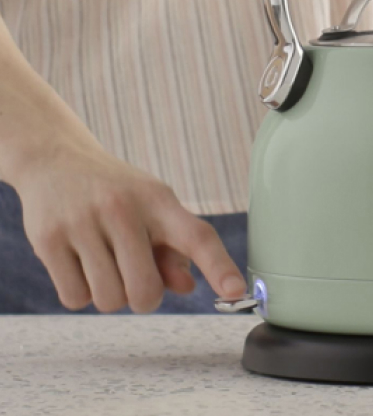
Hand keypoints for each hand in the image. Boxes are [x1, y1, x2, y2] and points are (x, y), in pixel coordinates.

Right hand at [14, 139, 246, 312]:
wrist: (55, 159)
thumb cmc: (116, 193)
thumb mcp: (152, 208)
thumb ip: (174, 251)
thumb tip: (188, 287)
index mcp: (159, 200)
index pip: (197, 236)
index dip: (220, 267)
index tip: (238, 292)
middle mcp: (123, 208)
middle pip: (145, 291)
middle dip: (144, 298)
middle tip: (136, 279)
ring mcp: (83, 222)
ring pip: (109, 300)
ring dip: (110, 296)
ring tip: (104, 264)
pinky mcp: (47, 239)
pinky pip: (75, 299)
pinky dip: (80, 293)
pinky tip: (79, 264)